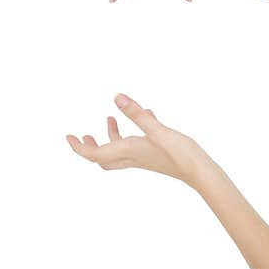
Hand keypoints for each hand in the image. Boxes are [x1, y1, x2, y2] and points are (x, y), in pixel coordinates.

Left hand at [66, 93, 210, 188]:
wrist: (200, 171)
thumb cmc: (180, 153)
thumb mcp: (157, 129)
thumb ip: (137, 113)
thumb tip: (117, 97)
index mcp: (128, 152)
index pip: (94, 155)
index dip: (78, 148)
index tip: (68, 137)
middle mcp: (133, 157)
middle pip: (103, 158)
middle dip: (90, 147)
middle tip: (83, 135)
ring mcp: (144, 158)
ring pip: (119, 152)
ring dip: (110, 137)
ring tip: (110, 118)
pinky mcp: (154, 155)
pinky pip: (135, 146)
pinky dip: (132, 133)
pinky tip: (145, 116)